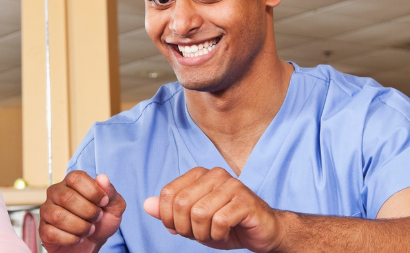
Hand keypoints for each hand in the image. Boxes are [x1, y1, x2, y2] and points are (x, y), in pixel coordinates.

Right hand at [40, 171, 126, 252]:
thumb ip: (111, 192)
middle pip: (67, 197)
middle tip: (97, 218)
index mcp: (72, 182)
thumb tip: (103, 178)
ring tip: (88, 229)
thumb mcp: (113, 207)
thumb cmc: (101, 222)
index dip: (93, 191)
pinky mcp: (44, 230)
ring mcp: (47, 211)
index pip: (76, 178)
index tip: (104, 202)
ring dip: (80, 226)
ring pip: (58, 216)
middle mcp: (56, 193)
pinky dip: (71, 239)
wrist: (93, 244)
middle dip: (88, 211)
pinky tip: (78, 238)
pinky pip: (52, 233)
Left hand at [144, 167, 285, 251]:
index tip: (180, 229)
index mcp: (200, 175)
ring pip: (199, 213)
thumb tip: (146, 205)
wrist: (262, 232)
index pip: (168, 194)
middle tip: (198, 234)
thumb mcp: (192, 222)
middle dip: (185, 228)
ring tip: (213, 234)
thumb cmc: (227, 225)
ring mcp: (232, 185)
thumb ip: (169, 212)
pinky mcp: (245, 201)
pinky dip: (218, 235)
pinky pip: (219, 222)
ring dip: (202, 234)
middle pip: (181, 204)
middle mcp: (215, 174)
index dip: (168, 218)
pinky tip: (226, 233)